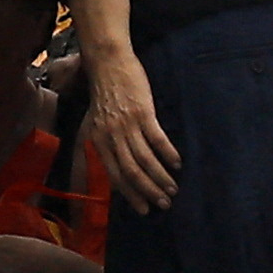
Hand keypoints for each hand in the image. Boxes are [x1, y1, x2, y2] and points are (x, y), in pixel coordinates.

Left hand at [91, 50, 183, 213]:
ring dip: (160, 177)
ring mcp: (127, 125)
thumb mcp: (95, 123)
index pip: (115, 175)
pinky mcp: (142, 113)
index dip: (130, 195)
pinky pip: (157, 139)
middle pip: (131, 172)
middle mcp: (111, 137)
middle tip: (164, 204)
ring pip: (145, 159)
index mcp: (98, 141)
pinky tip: (177, 164)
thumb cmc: (104, 93)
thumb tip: (114, 168)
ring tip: (173, 188)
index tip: (144, 209)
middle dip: (148, 191)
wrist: (108, 64)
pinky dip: (168, 154)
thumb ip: (103, 144)